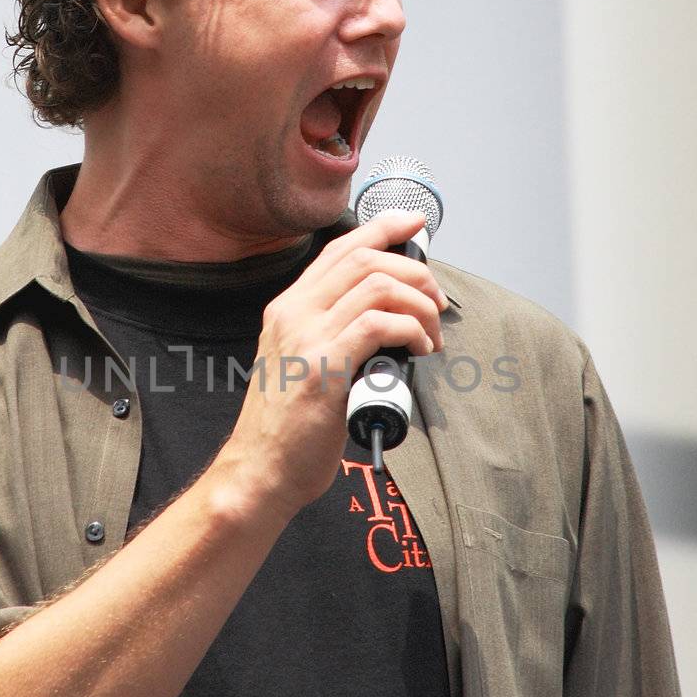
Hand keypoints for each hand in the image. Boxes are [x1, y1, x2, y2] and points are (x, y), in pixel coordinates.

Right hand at [219, 210, 447, 519]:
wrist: (260, 471)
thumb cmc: (288, 428)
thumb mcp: (302, 364)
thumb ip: (331, 334)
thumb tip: (386, 319)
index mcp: (287, 308)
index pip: (340, 250)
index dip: (383, 228)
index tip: (415, 225)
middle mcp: (293, 313)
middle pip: (364, 259)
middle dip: (414, 271)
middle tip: (436, 300)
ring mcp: (306, 338)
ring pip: (378, 286)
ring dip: (420, 304)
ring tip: (432, 333)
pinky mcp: (324, 368)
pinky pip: (380, 325)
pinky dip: (412, 330)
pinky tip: (421, 350)